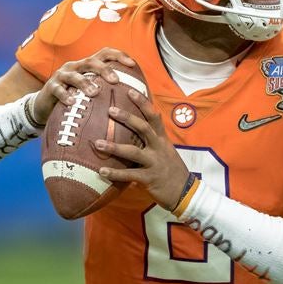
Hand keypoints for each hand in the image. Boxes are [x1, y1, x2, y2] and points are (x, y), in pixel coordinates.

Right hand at [31, 48, 136, 125]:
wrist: (46, 106)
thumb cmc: (75, 99)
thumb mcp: (90, 93)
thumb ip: (107, 92)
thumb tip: (134, 100)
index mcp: (88, 66)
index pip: (104, 54)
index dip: (119, 56)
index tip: (132, 64)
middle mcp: (75, 66)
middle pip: (91, 61)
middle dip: (104, 69)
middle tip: (115, 81)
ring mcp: (62, 75)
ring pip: (74, 75)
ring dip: (85, 83)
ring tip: (94, 93)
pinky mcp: (51, 87)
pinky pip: (58, 89)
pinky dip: (65, 95)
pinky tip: (72, 103)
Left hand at [94, 89, 191, 210]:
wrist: (185, 192)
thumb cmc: (172, 171)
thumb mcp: (166, 151)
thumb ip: (153, 141)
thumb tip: (133, 131)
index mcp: (162, 140)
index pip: (154, 116)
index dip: (143, 103)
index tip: (130, 90)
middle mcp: (159, 148)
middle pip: (143, 128)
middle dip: (127, 118)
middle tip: (110, 109)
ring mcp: (154, 163)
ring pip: (133, 151)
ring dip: (114, 147)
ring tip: (98, 143)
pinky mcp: (149, 178)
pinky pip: (130, 174)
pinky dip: (115, 173)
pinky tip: (101, 171)